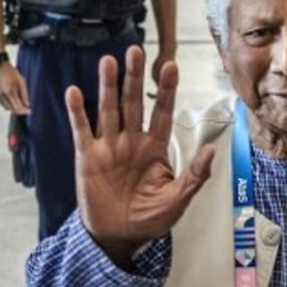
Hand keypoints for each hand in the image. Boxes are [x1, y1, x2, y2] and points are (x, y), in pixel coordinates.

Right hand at [0, 63, 30, 114]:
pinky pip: (2, 104)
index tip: (29, 112)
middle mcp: (2, 95)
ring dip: (14, 108)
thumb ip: (24, 95)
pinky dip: (7, 104)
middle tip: (25, 109)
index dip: (24, 111)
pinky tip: (11, 100)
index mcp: (10, 91)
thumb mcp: (21, 81)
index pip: (18, 107)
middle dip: (20, 111)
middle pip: (12, 109)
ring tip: (19, 103)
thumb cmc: (10, 72)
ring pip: (7, 108)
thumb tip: (27, 105)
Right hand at [71, 46, 213, 265]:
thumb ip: (194, 176)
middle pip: (134, 103)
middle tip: (136, 50)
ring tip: (108, 61)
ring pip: (109, 110)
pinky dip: (78, 112)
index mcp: (155, 148)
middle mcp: (132, 141)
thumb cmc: (149, 218)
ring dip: (108, 86)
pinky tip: (74, 92)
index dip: (167, 90)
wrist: (118, 237)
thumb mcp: (177, 200)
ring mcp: (109, 147)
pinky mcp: (87, 158)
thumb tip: (211, 150)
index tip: (171, 65)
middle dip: (135, 77)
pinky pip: (82, 131)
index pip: (163, 113)